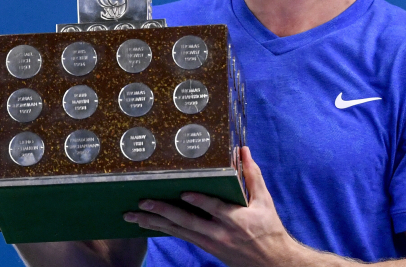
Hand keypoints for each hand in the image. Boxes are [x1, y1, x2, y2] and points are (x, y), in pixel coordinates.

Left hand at [123, 147, 297, 266]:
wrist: (270, 262)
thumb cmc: (268, 228)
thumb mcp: (264, 201)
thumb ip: (252, 175)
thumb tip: (243, 151)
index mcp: (236, 219)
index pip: (214, 208)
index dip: (199, 200)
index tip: (184, 192)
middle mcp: (219, 233)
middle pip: (187, 222)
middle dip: (163, 212)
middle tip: (143, 202)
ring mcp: (210, 242)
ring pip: (178, 231)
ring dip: (154, 223)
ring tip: (134, 216)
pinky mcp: (206, 247)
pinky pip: (181, 236)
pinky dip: (163, 229)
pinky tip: (148, 224)